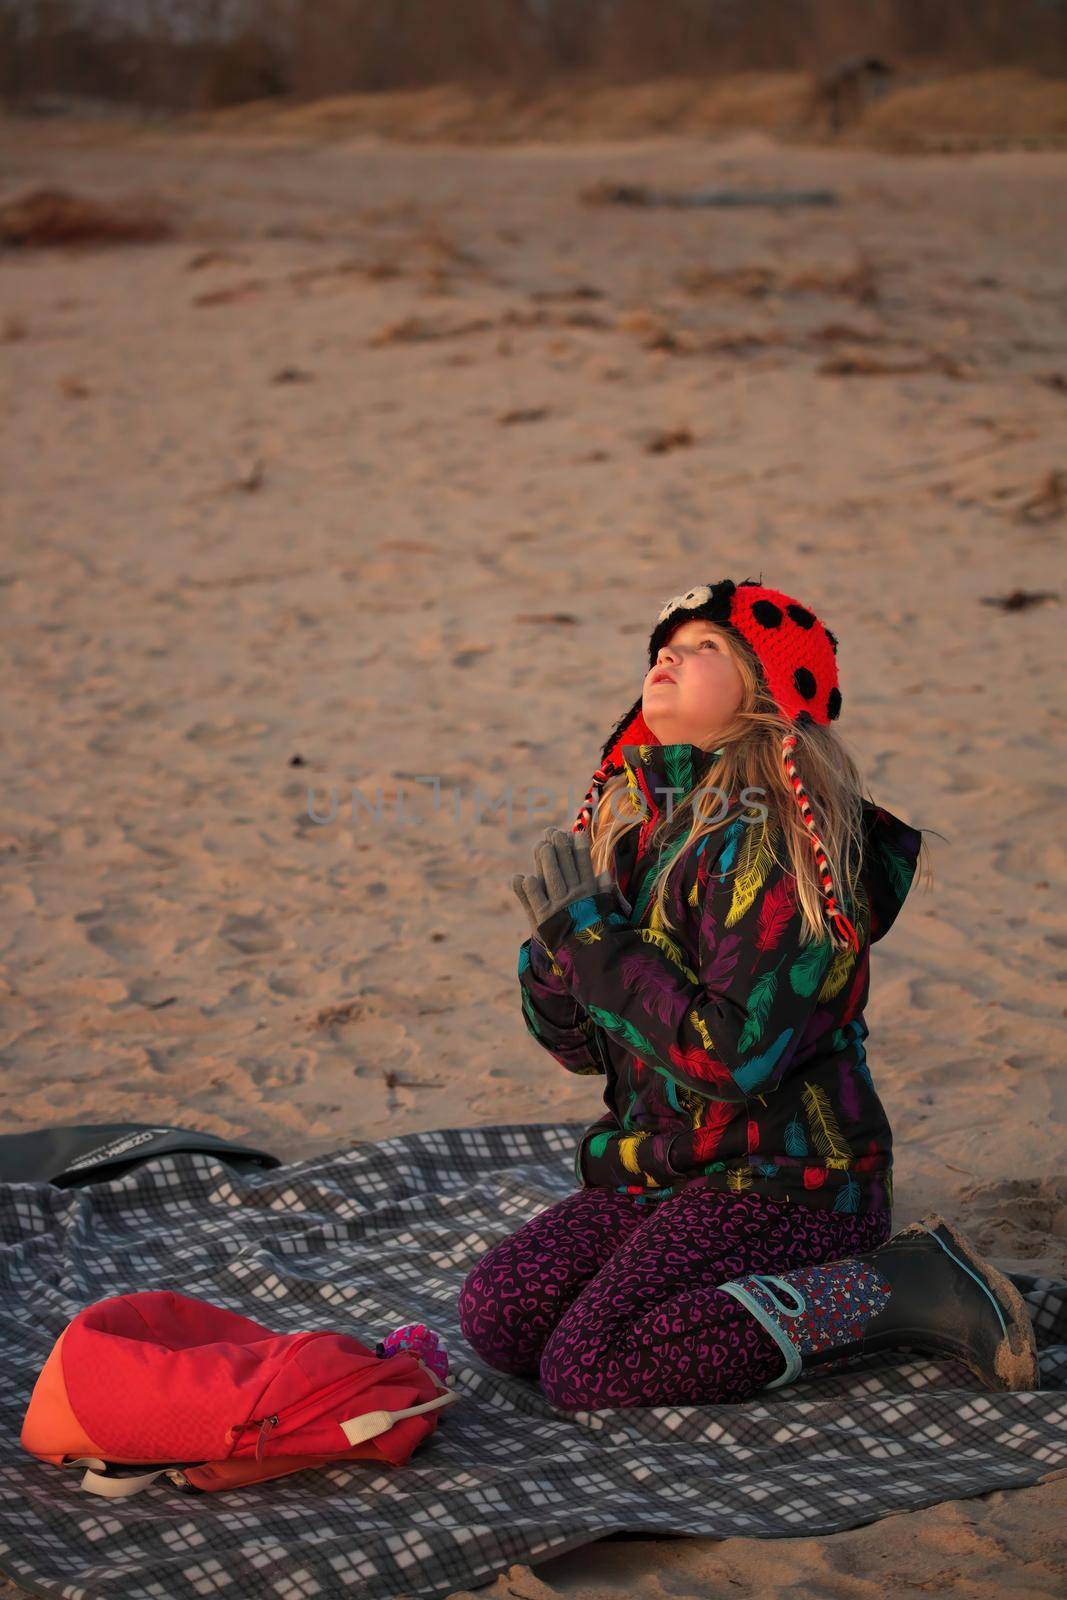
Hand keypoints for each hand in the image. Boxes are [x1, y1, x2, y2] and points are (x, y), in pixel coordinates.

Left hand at [511, 827, 627, 939]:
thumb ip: (602, 892)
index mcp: (590, 894)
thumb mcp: (602, 911)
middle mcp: (575, 898)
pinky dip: (529, 887)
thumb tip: (605, 872)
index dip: (580, 848)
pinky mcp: (543, 919)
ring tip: (542, 845)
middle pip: (566, 867)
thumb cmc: (594, 931)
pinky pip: (535, 898)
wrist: (585, 959)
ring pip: (551, 877)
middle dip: (561, 847)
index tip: (577, 832)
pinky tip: (524, 876)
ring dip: (545, 859)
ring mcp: (559, 907)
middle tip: (555, 832)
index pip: (585, 866)